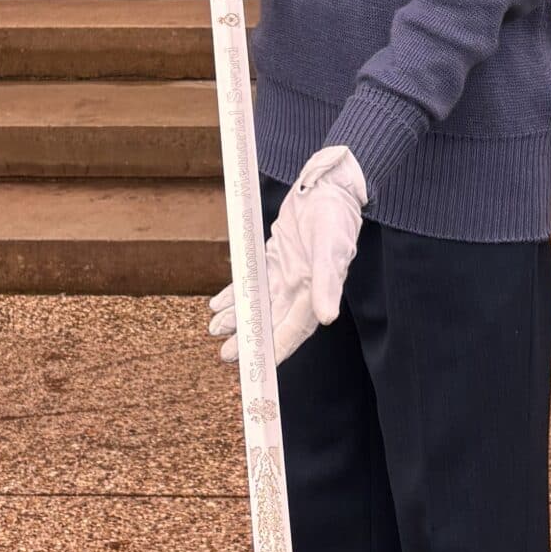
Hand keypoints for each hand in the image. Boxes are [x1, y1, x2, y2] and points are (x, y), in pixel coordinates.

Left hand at [210, 146, 367, 367]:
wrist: (329, 186)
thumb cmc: (335, 218)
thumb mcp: (331, 250)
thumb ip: (327, 284)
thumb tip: (326, 318)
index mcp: (316, 291)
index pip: (294, 328)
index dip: (276, 349)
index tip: (258, 365)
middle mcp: (300, 287)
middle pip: (272, 320)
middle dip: (250, 338)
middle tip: (226, 354)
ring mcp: (286, 272)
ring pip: (258, 303)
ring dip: (238, 317)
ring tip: (215, 329)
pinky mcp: (274, 257)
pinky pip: (252, 281)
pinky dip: (235, 292)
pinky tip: (218, 303)